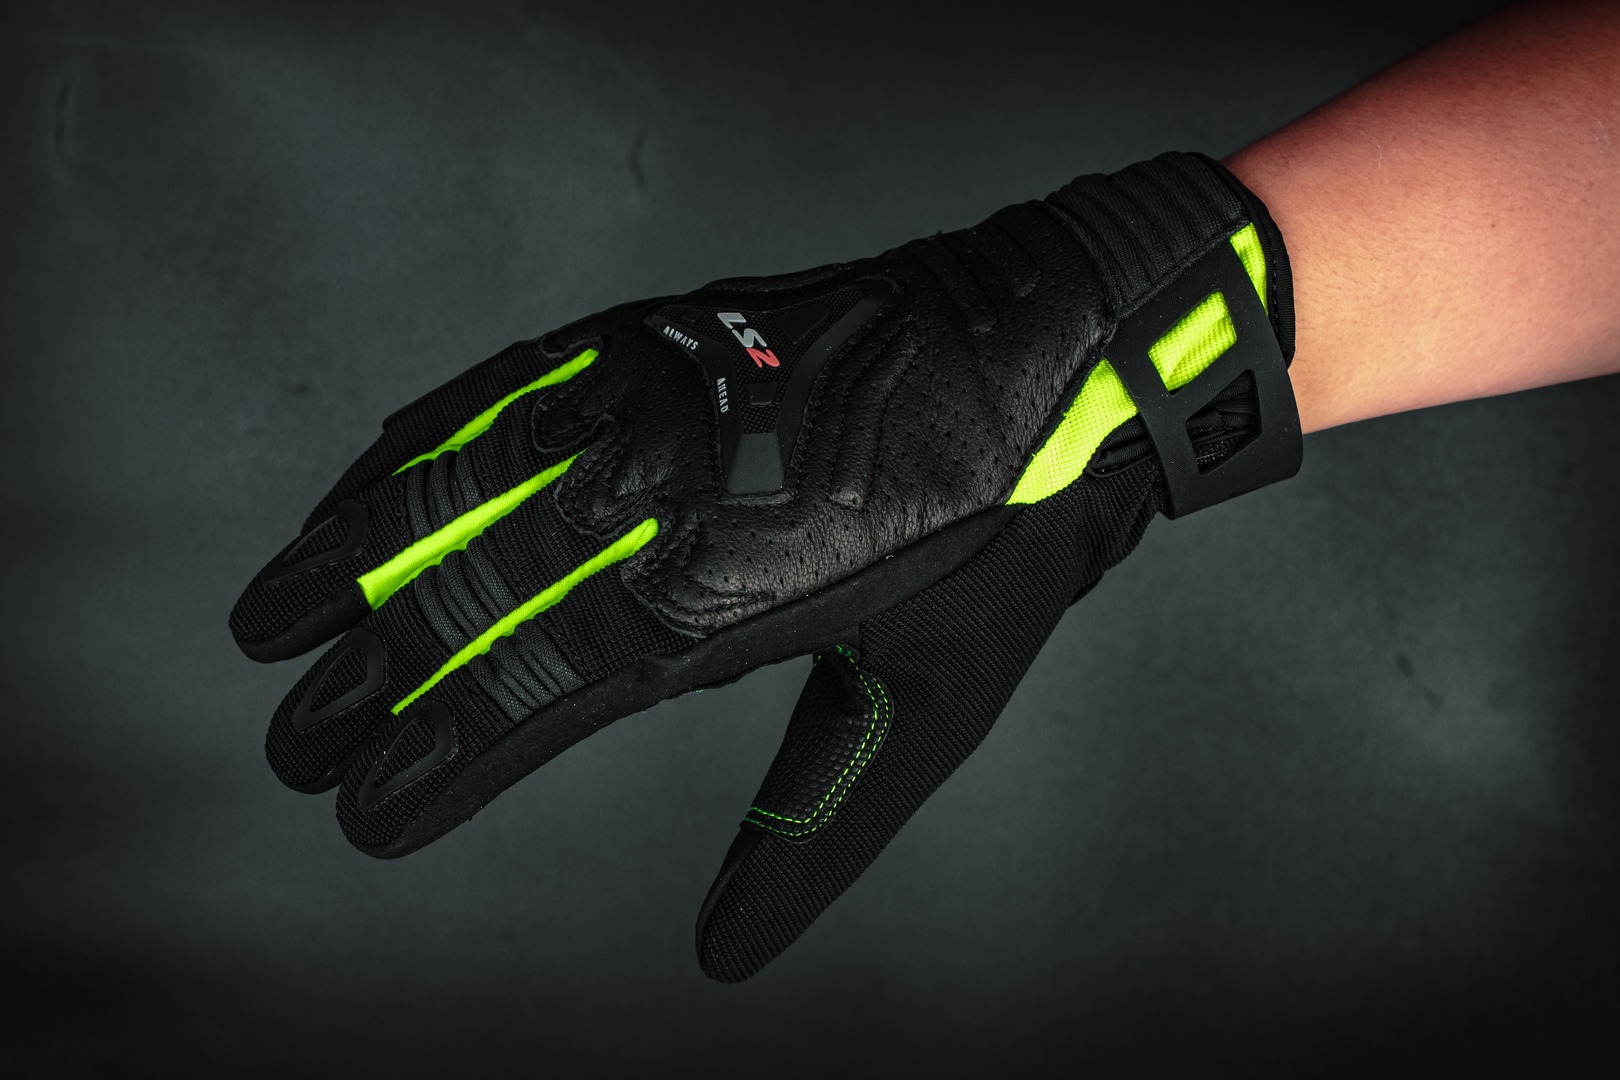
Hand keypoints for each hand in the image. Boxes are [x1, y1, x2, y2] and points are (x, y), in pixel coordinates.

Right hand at [230, 151, 1299, 979]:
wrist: (1059, 345)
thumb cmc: (1005, 532)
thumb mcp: (929, 701)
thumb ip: (817, 821)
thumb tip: (727, 953)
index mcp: (741, 596)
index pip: (551, 693)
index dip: (445, 756)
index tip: (366, 808)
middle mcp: (680, 492)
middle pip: (487, 591)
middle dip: (375, 674)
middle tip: (289, 743)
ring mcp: (663, 396)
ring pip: (473, 480)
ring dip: (363, 549)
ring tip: (270, 613)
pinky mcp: (667, 332)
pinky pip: (517, 383)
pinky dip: (429, 434)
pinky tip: (370, 473)